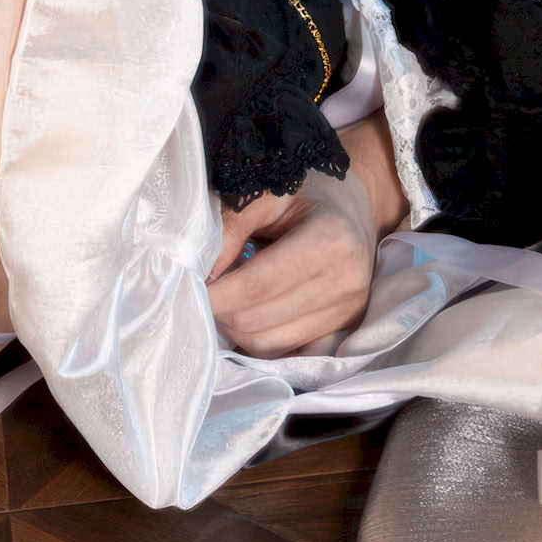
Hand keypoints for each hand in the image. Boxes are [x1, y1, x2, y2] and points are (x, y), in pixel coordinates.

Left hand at [209, 119, 404, 358]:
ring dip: (235, 328)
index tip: (188, 285)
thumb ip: (231, 225)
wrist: (352, 206)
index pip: (255, 286)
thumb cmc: (307, 190)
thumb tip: (202, 271)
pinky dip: (257, 339)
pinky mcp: (342, 329)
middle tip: (205, 289)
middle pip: (257, 321)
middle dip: (220, 310)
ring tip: (228, 298)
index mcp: (330, 243)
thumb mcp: (268, 191)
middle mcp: (345, 284)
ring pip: (267, 344)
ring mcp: (347, 312)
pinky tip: (248, 315)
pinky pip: (285, 351)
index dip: (215, 293)